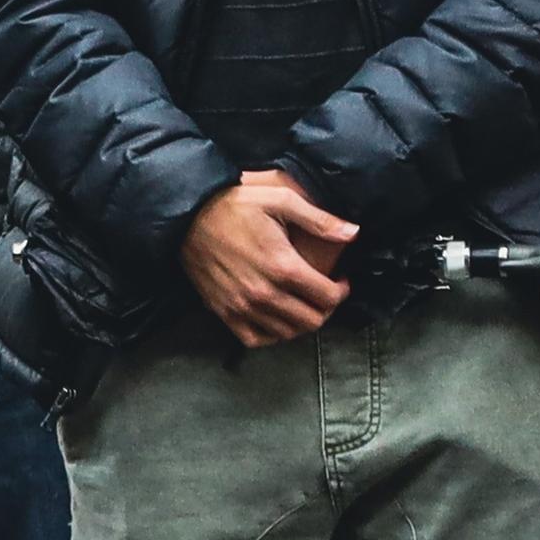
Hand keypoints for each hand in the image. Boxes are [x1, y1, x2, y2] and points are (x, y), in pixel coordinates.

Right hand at [179, 169, 355, 347]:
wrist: (186, 217)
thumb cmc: (232, 206)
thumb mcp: (280, 200)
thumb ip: (319, 220)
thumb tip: (353, 233)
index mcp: (283, 266)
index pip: (328, 297)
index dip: (342, 291)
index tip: (340, 281)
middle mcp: (264, 292)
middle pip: (311, 320)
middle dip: (326, 309)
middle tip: (324, 295)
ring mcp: (242, 306)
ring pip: (287, 333)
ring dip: (301, 323)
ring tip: (303, 305)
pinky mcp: (224, 311)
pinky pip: (255, 339)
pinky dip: (272, 335)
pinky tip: (276, 320)